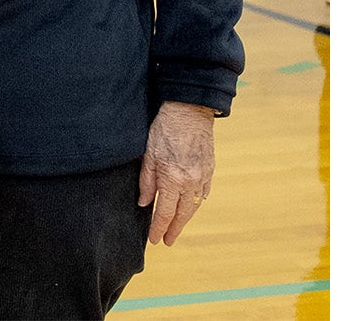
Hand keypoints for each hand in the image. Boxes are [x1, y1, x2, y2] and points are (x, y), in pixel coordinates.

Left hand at [140, 101, 216, 244]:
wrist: (190, 111)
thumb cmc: (164, 129)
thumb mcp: (147, 154)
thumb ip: (146, 181)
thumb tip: (144, 202)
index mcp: (172, 179)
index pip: (165, 212)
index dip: (159, 228)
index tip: (155, 240)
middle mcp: (190, 182)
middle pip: (182, 214)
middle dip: (174, 230)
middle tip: (167, 241)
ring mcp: (203, 176)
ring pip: (194, 206)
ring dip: (185, 219)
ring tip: (177, 227)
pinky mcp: (210, 170)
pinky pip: (204, 193)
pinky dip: (196, 203)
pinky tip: (190, 207)